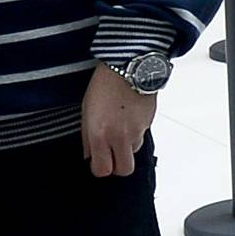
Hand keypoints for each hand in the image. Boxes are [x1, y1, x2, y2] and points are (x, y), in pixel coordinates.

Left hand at [82, 62, 155, 176]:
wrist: (129, 65)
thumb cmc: (104, 84)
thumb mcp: (86, 111)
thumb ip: (88, 137)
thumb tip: (90, 155)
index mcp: (100, 135)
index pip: (102, 170)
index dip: (99, 168)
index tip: (97, 161)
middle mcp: (119, 137)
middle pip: (123, 170)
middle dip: (117, 166)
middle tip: (111, 155)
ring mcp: (136, 131)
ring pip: (133, 152)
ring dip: (126, 147)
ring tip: (119, 128)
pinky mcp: (148, 124)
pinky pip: (141, 136)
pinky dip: (134, 132)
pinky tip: (128, 118)